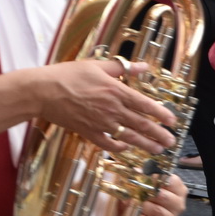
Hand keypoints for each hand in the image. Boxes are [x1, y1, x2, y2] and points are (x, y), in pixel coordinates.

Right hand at [35, 56, 178, 154]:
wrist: (42, 91)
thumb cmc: (66, 75)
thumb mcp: (96, 65)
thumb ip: (122, 67)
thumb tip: (143, 66)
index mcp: (116, 91)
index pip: (146, 105)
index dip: (161, 114)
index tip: (172, 121)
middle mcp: (112, 109)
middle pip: (142, 124)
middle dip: (159, 134)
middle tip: (170, 141)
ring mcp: (101, 123)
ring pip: (130, 137)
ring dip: (146, 145)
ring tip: (157, 150)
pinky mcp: (89, 132)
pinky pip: (109, 144)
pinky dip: (120, 148)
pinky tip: (126, 148)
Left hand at [138, 167, 187, 215]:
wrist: (126, 212)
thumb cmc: (136, 193)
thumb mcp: (137, 180)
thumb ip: (139, 174)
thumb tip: (137, 170)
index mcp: (175, 188)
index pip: (172, 181)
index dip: (155, 179)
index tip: (143, 178)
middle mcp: (177, 204)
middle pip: (166, 198)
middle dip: (147, 194)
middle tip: (136, 192)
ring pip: (159, 213)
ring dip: (143, 208)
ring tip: (133, 204)